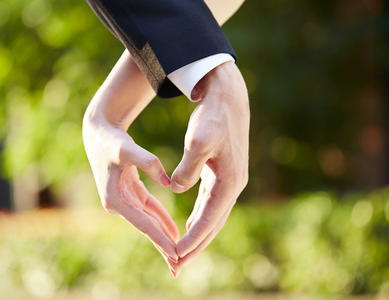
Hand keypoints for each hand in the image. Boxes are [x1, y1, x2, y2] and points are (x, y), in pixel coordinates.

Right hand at [82, 51, 180, 276]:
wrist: (100, 134)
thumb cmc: (111, 141)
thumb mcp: (126, 149)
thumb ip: (147, 162)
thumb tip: (167, 180)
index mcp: (115, 199)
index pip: (143, 223)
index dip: (160, 238)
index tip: (176, 253)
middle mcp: (118, 204)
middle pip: (146, 228)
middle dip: (162, 246)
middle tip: (178, 266)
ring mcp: (124, 200)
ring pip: (148, 222)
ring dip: (163, 237)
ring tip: (178, 255)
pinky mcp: (130, 193)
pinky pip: (149, 210)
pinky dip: (161, 219)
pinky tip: (173, 231)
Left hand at [170, 61, 249, 267]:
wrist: (227, 98)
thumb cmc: (213, 118)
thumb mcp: (198, 142)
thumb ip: (187, 169)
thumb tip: (177, 189)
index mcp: (230, 181)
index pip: (209, 218)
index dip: (193, 238)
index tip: (176, 253)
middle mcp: (233, 185)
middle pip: (214, 223)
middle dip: (196, 245)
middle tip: (178, 265)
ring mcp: (229, 180)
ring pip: (212, 215)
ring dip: (198, 235)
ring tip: (182, 252)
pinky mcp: (221, 174)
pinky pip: (209, 203)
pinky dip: (200, 217)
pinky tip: (189, 225)